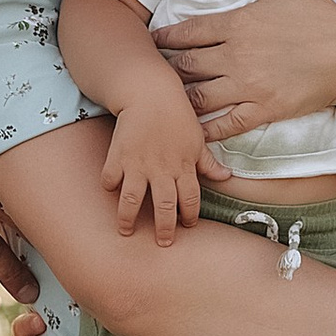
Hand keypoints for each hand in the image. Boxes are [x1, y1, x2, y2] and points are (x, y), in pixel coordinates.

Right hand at [102, 94, 216, 244]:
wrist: (150, 93)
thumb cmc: (177, 115)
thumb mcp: (197, 139)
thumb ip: (208, 162)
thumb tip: (226, 176)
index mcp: (184, 167)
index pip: (189, 201)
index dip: (189, 217)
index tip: (186, 225)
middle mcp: (161, 170)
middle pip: (163, 207)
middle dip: (163, 229)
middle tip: (162, 242)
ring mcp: (138, 164)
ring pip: (132, 200)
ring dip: (128, 218)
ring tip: (126, 231)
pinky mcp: (118, 156)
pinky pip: (110, 179)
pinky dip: (109, 187)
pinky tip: (110, 192)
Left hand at [154, 0, 335, 146]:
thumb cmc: (321, 17)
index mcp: (238, 23)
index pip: (188, 31)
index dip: (165, 37)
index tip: (153, 41)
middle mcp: (236, 55)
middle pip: (186, 65)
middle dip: (167, 68)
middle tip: (154, 73)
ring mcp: (248, 85)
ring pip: (198, 96)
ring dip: (180, 98)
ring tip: (167, 100)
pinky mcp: (262, 110)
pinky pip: (225, 123)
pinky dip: (205, 129)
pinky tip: (192, 131)